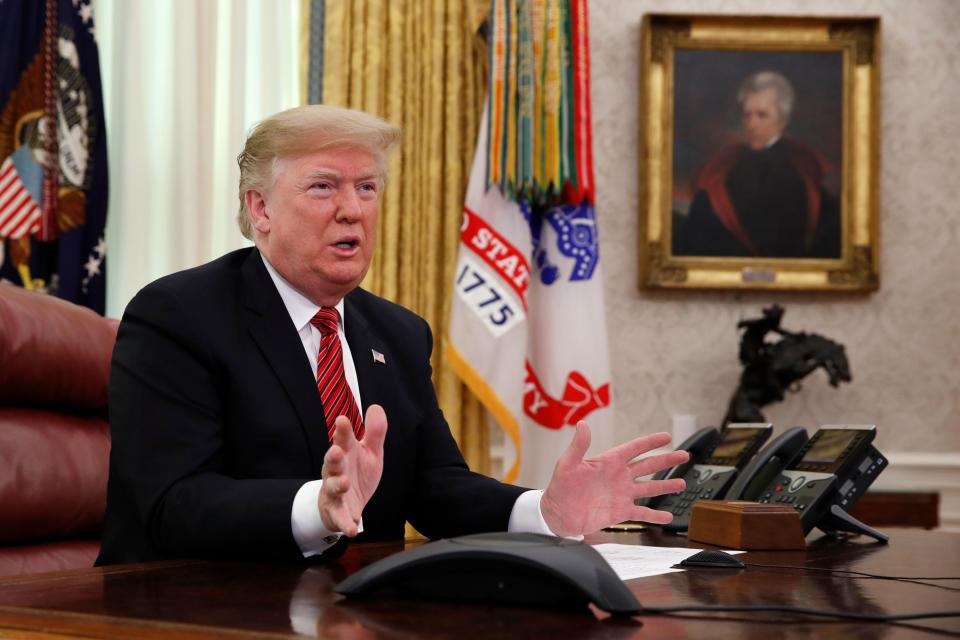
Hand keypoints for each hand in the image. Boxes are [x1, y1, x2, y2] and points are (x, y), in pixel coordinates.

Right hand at [318, 404, 387, 536]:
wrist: (347, 503)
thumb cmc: (357, 473)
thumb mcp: (371, 453)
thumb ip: (375, 433)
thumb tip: (377, 407)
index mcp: (345, 453)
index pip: (342, 439)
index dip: (342, 430)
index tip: (342, 419)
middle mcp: (336, 471)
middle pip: (332, 462)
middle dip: (333, 456)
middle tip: (336, 450)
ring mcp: (335, 492)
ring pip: (332, 487)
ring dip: (337, 485)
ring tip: (344, 483)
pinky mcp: (337, 512)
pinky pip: (340, 518)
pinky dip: (345, 523)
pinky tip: (352, 529)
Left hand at [540, 422, 688, 536]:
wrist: (557, 514)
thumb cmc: (559, 487)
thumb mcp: (567, 464)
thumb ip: (578, 446)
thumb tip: (582, 425)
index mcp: (609, 462)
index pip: (634, 449)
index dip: (650, 442)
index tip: (666, 436)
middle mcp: (618, 477)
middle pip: (648, 466)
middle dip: (666, 460)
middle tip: (685, 455)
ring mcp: (621, 494)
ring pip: (649, 488)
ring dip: (665, 486)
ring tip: (682, 483)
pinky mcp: (619, 512)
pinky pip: (641, 513)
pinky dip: (655, 516)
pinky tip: (667, 516)